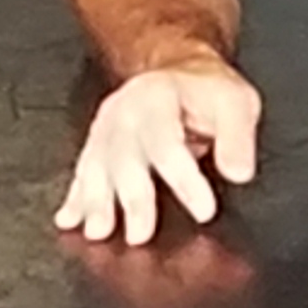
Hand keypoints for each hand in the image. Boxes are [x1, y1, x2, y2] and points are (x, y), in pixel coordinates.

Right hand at [54, 57, 262, 244]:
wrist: (180, 73)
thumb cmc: (208, 92)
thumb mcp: (237, 102)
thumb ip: (238, 138)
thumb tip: (239, 173)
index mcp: (158, 96)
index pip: (169, 143)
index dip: (185, 180)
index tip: (204, 211)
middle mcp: (125, 111)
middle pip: (125, 157)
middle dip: (132, 199)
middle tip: (141, 235)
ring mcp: (106, 127)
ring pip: (96, 166)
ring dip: (95, 202)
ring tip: (98, 232)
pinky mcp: (96, 143)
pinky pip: (82, 171)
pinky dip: (75, 198)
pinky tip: (68, 219)